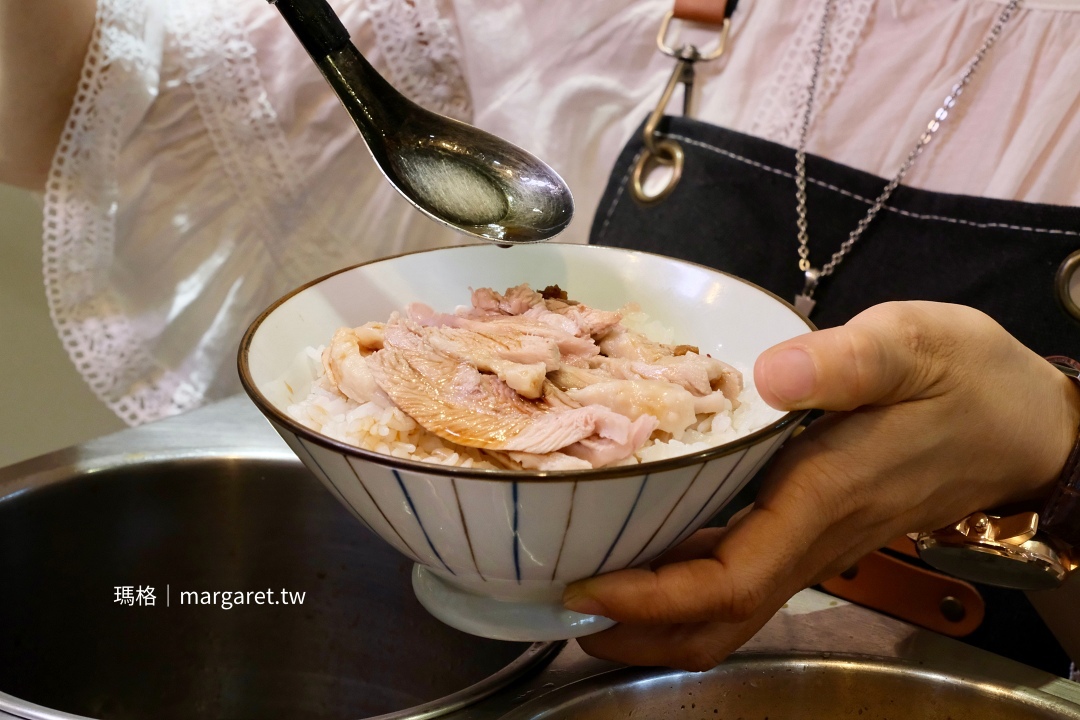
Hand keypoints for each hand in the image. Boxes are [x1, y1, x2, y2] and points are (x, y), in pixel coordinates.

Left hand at [563, 301, 1079, 670]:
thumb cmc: (972, 382)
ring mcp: (812, 541)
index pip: (727, 580)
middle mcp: (810, 536)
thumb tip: (771, 372)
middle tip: (558, 605)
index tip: (584, 587)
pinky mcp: (812, 529)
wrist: (1023, 422)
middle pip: (715, 619)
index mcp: (822, 498)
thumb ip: (848, 361)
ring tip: (584, 593)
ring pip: (727, 610)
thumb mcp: (917, 346)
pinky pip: (740, 579)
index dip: (650, 598)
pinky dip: (684, 588)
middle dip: (635, 629)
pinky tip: (647, 555)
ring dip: (655, 619)